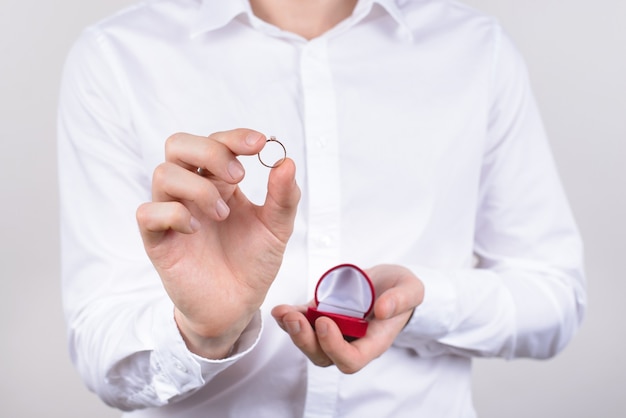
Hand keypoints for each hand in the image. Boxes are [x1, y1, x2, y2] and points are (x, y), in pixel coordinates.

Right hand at [136, 129, 299, 358]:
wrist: (237, 306)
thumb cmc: (252, 263)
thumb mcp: (277, 228)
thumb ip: (284, 197)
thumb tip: (286, 161)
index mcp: (220, 182)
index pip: (216, 142)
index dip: (235, 137)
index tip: (260, 144)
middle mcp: (192, 192)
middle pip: (178, 144)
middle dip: (210, 151)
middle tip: (238, 176)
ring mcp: (172, 213)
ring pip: (163, 173)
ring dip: (199, 188)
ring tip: (223, 214)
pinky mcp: (158, 241)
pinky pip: (148, 212)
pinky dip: (173, 214)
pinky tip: (196, 230)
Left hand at [271, 265, 423, 372]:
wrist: (388, 282)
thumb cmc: (401, 290)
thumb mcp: (411, 289)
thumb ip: (402, 299)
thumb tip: (383, 309)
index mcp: (373, 342)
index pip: (351, 360)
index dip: (335, 348)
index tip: (326, 323)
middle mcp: (350, 342)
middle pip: (323, 356)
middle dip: (306, 340)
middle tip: (295, 320)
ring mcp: (333, 330)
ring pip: (309, 343)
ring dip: (293, 330)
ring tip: (284, 313)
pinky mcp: (320, 315)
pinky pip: (302, 324)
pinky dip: (288, 319)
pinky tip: (280, 309)